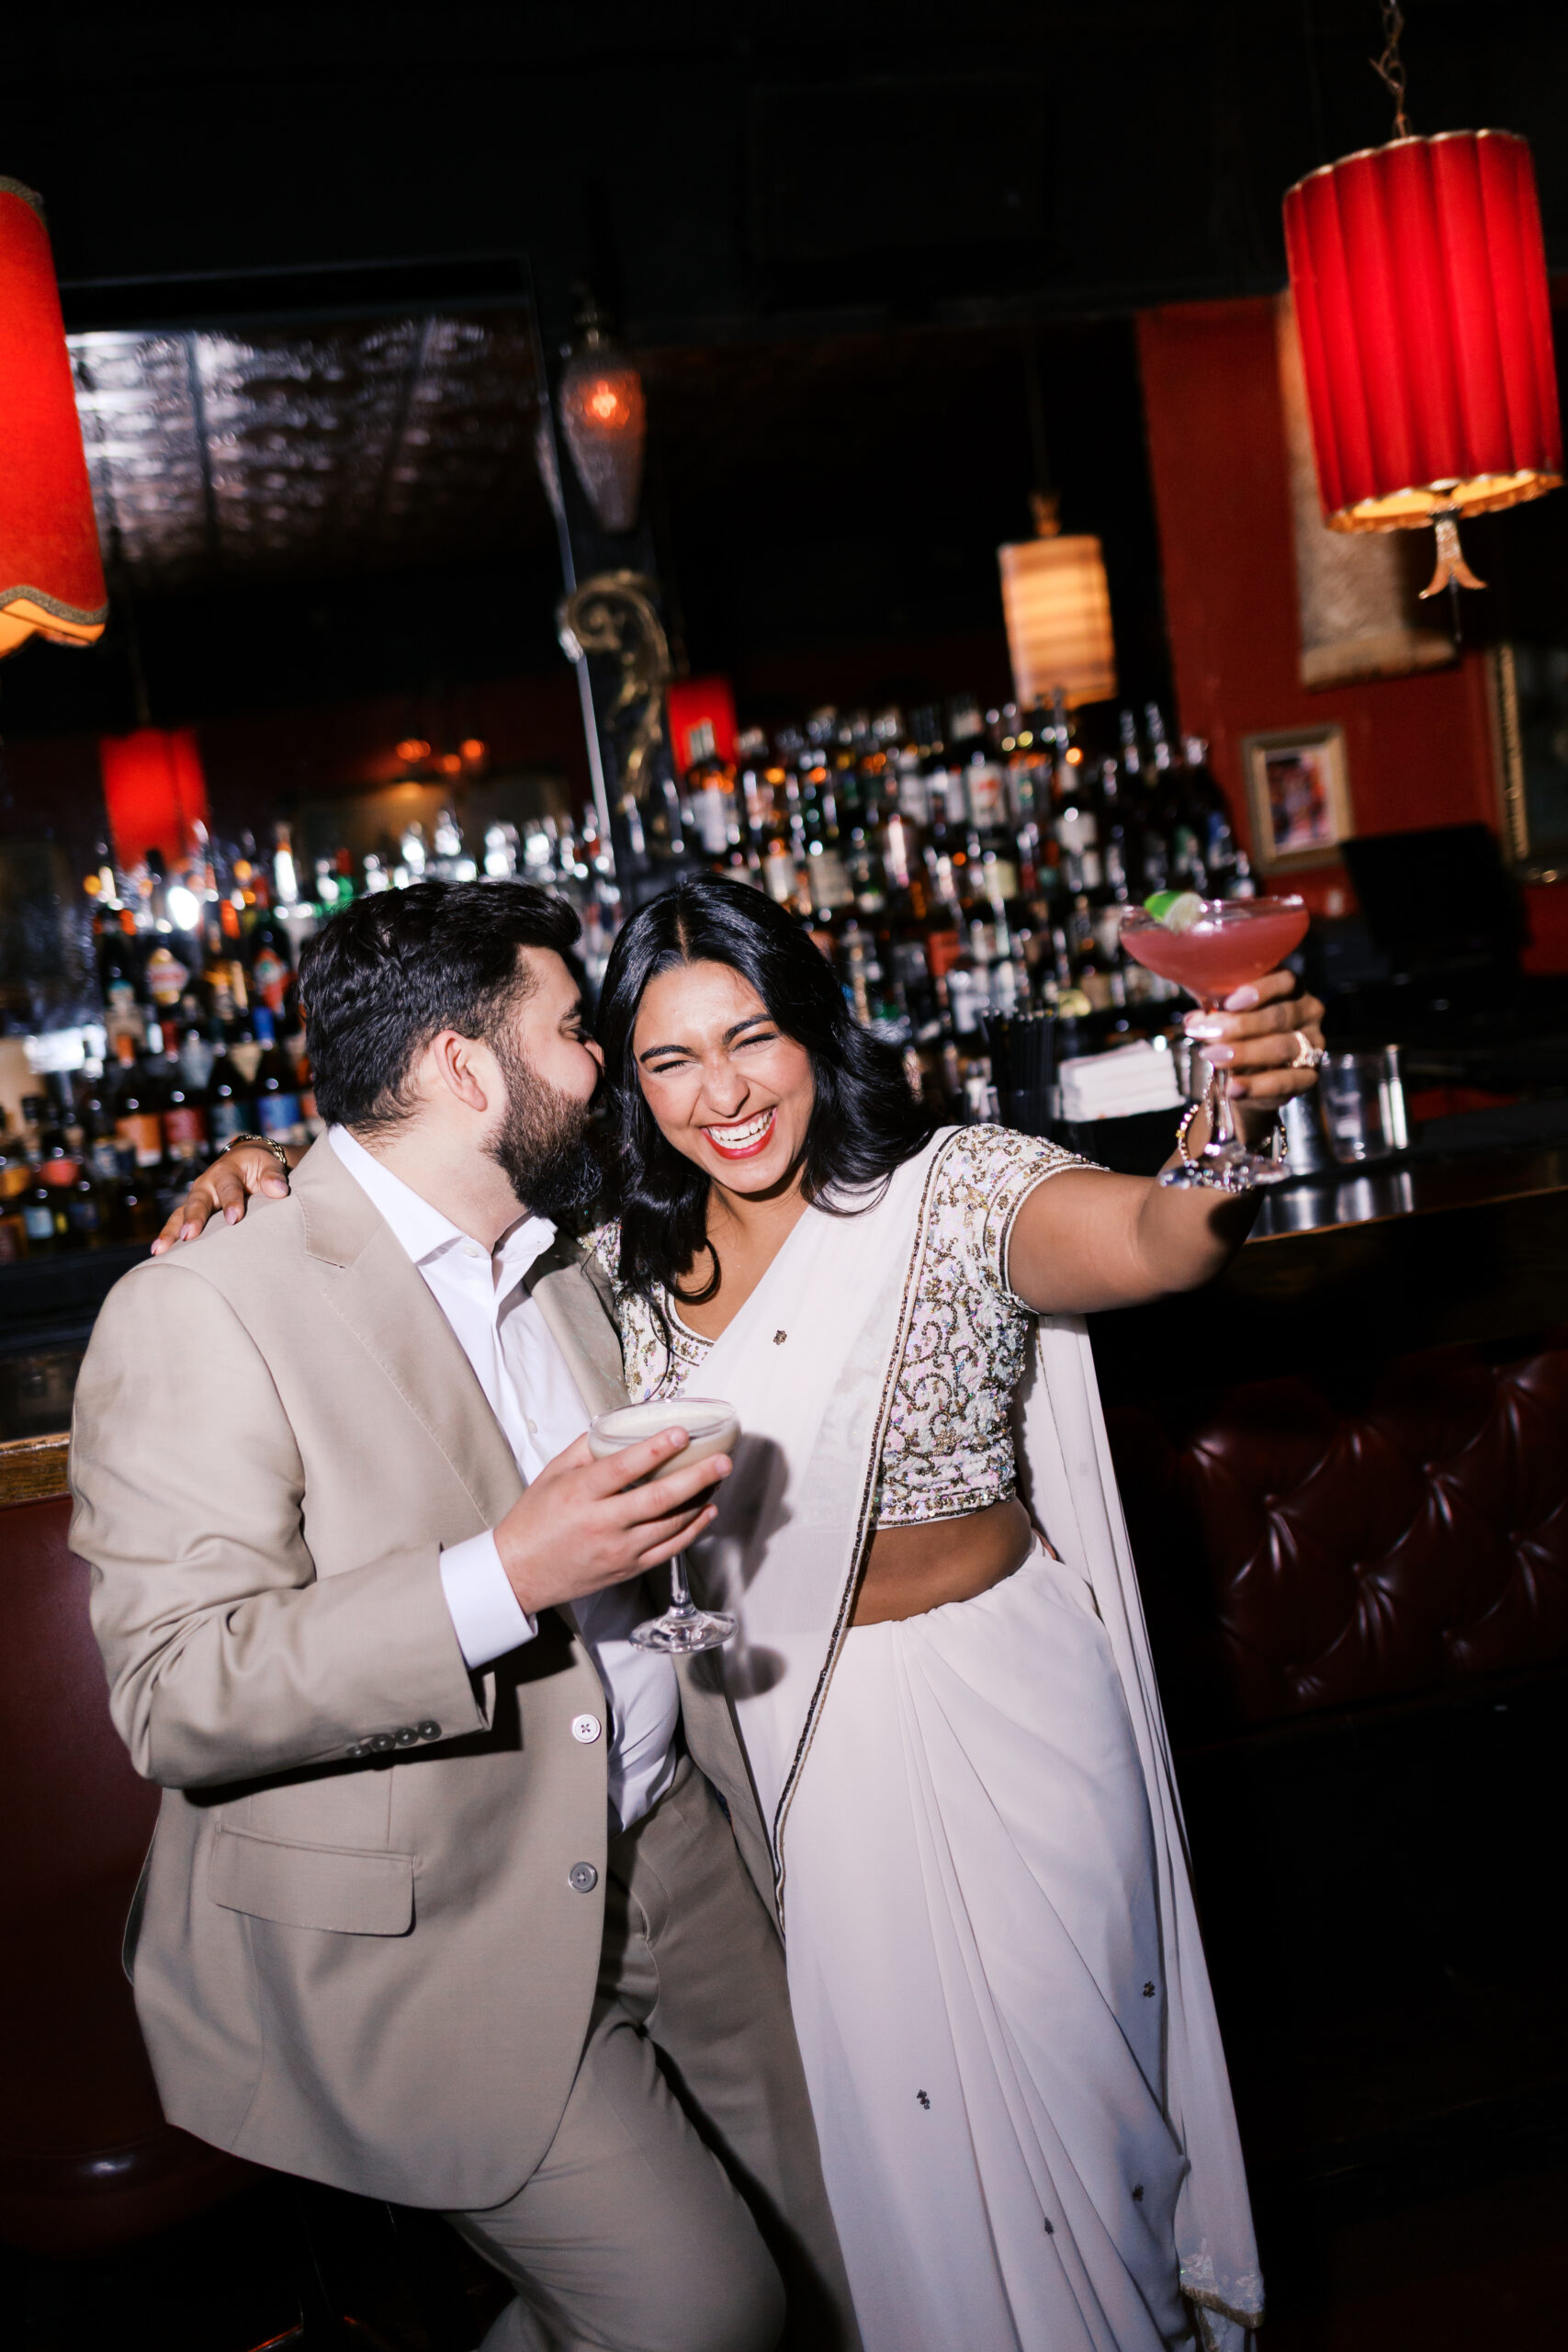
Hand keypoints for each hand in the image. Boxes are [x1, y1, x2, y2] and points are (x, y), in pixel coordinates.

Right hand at [151, 1143, 291, 1253]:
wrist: (247, 1161)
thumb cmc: (261, 1167)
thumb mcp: (269, 1164)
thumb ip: (273, 1177)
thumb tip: (279, 1190)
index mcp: (227, 1171)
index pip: (230, 1187)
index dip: (231, 1202)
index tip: (234, 1218)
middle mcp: (207, 1184)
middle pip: (198, 1201)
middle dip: (193, 1218)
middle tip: (189, 1235)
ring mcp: (197, 1198)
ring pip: (181, 1214)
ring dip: (172, 1231)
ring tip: (161, 1249)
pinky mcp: (192, 1212)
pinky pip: (177, 1224)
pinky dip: (168, 1238)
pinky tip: (159, 1254)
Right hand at [493, 1427, 730, 1614]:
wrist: (520, 1572)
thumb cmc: (535, 1520)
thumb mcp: (552, 1474)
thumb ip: (586, 1449)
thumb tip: (618, 1425)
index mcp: (579, 1494)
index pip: (623, 1468)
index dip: (655, 1450)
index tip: (681, 1433)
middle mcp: (601, 1523)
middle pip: (658, 1499)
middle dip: (695, 1478)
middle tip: (722, 1460)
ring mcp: (617, 1550)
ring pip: (670, 1525)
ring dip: (700, 1500)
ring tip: (719, 1478)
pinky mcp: (627, 1569)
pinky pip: (668, 1550)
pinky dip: (692, 1530)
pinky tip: (707, 1511)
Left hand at [1183, 969, 1325, 1112]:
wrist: (1246, 1075)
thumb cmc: (1236, 1033)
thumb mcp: (1224, 1016)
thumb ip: (1213, 1012)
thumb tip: (1195, 1021)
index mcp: (1292, 989)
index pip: (1286, 981)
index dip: (1259, 990)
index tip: (1229, 1003)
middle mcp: (1309, 1013)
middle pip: (1279, 1016)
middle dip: (1239, 1025)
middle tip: (1206, 1032)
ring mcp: (1314, 1045)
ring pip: (1281, 1047)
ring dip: (1244, 1053)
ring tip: (1211, 1056)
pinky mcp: (1309, 1077)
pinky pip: (1285, 1081)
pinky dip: (1256, 1086)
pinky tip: (1232, 1088)